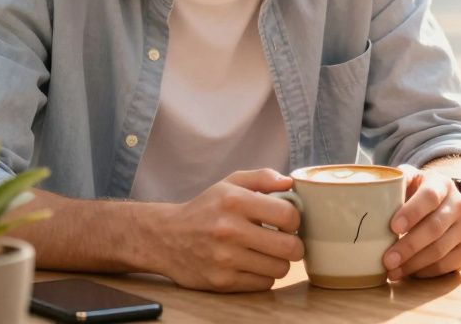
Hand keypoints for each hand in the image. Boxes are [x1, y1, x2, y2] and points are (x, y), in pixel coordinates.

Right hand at [150, 169, 302, 291]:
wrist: (166, 238)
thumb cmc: (205, 209)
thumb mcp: (229, 183)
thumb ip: (262, 178)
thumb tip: (290, 183)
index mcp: (236, 201)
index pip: (289, 216)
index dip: (295, 220)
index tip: (287, 222)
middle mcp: (230, 230)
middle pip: (290, 248)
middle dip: (294, 244)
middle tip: (285, 241)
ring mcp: (225, 259)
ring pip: (279, 269)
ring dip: (279, 262)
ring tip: (267, 252)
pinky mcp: (222, 282)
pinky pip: (263, 283)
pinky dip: (263, 275)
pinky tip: (252, 264)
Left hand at [382, 166, 460, 280]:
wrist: (444, 204)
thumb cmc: (416, 194)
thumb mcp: (408, 180)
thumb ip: (394, 182)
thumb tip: (374, 191)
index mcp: (442, 184)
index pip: (430, 196)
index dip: (412, 212)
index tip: (393, 227)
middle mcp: (459, 204)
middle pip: (434, 228)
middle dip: (408, 246)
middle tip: (387, 260)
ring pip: (440, 250)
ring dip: (414, 264)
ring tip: (393, 271)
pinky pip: (448, 265)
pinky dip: (426, 271)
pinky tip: (410, 272)